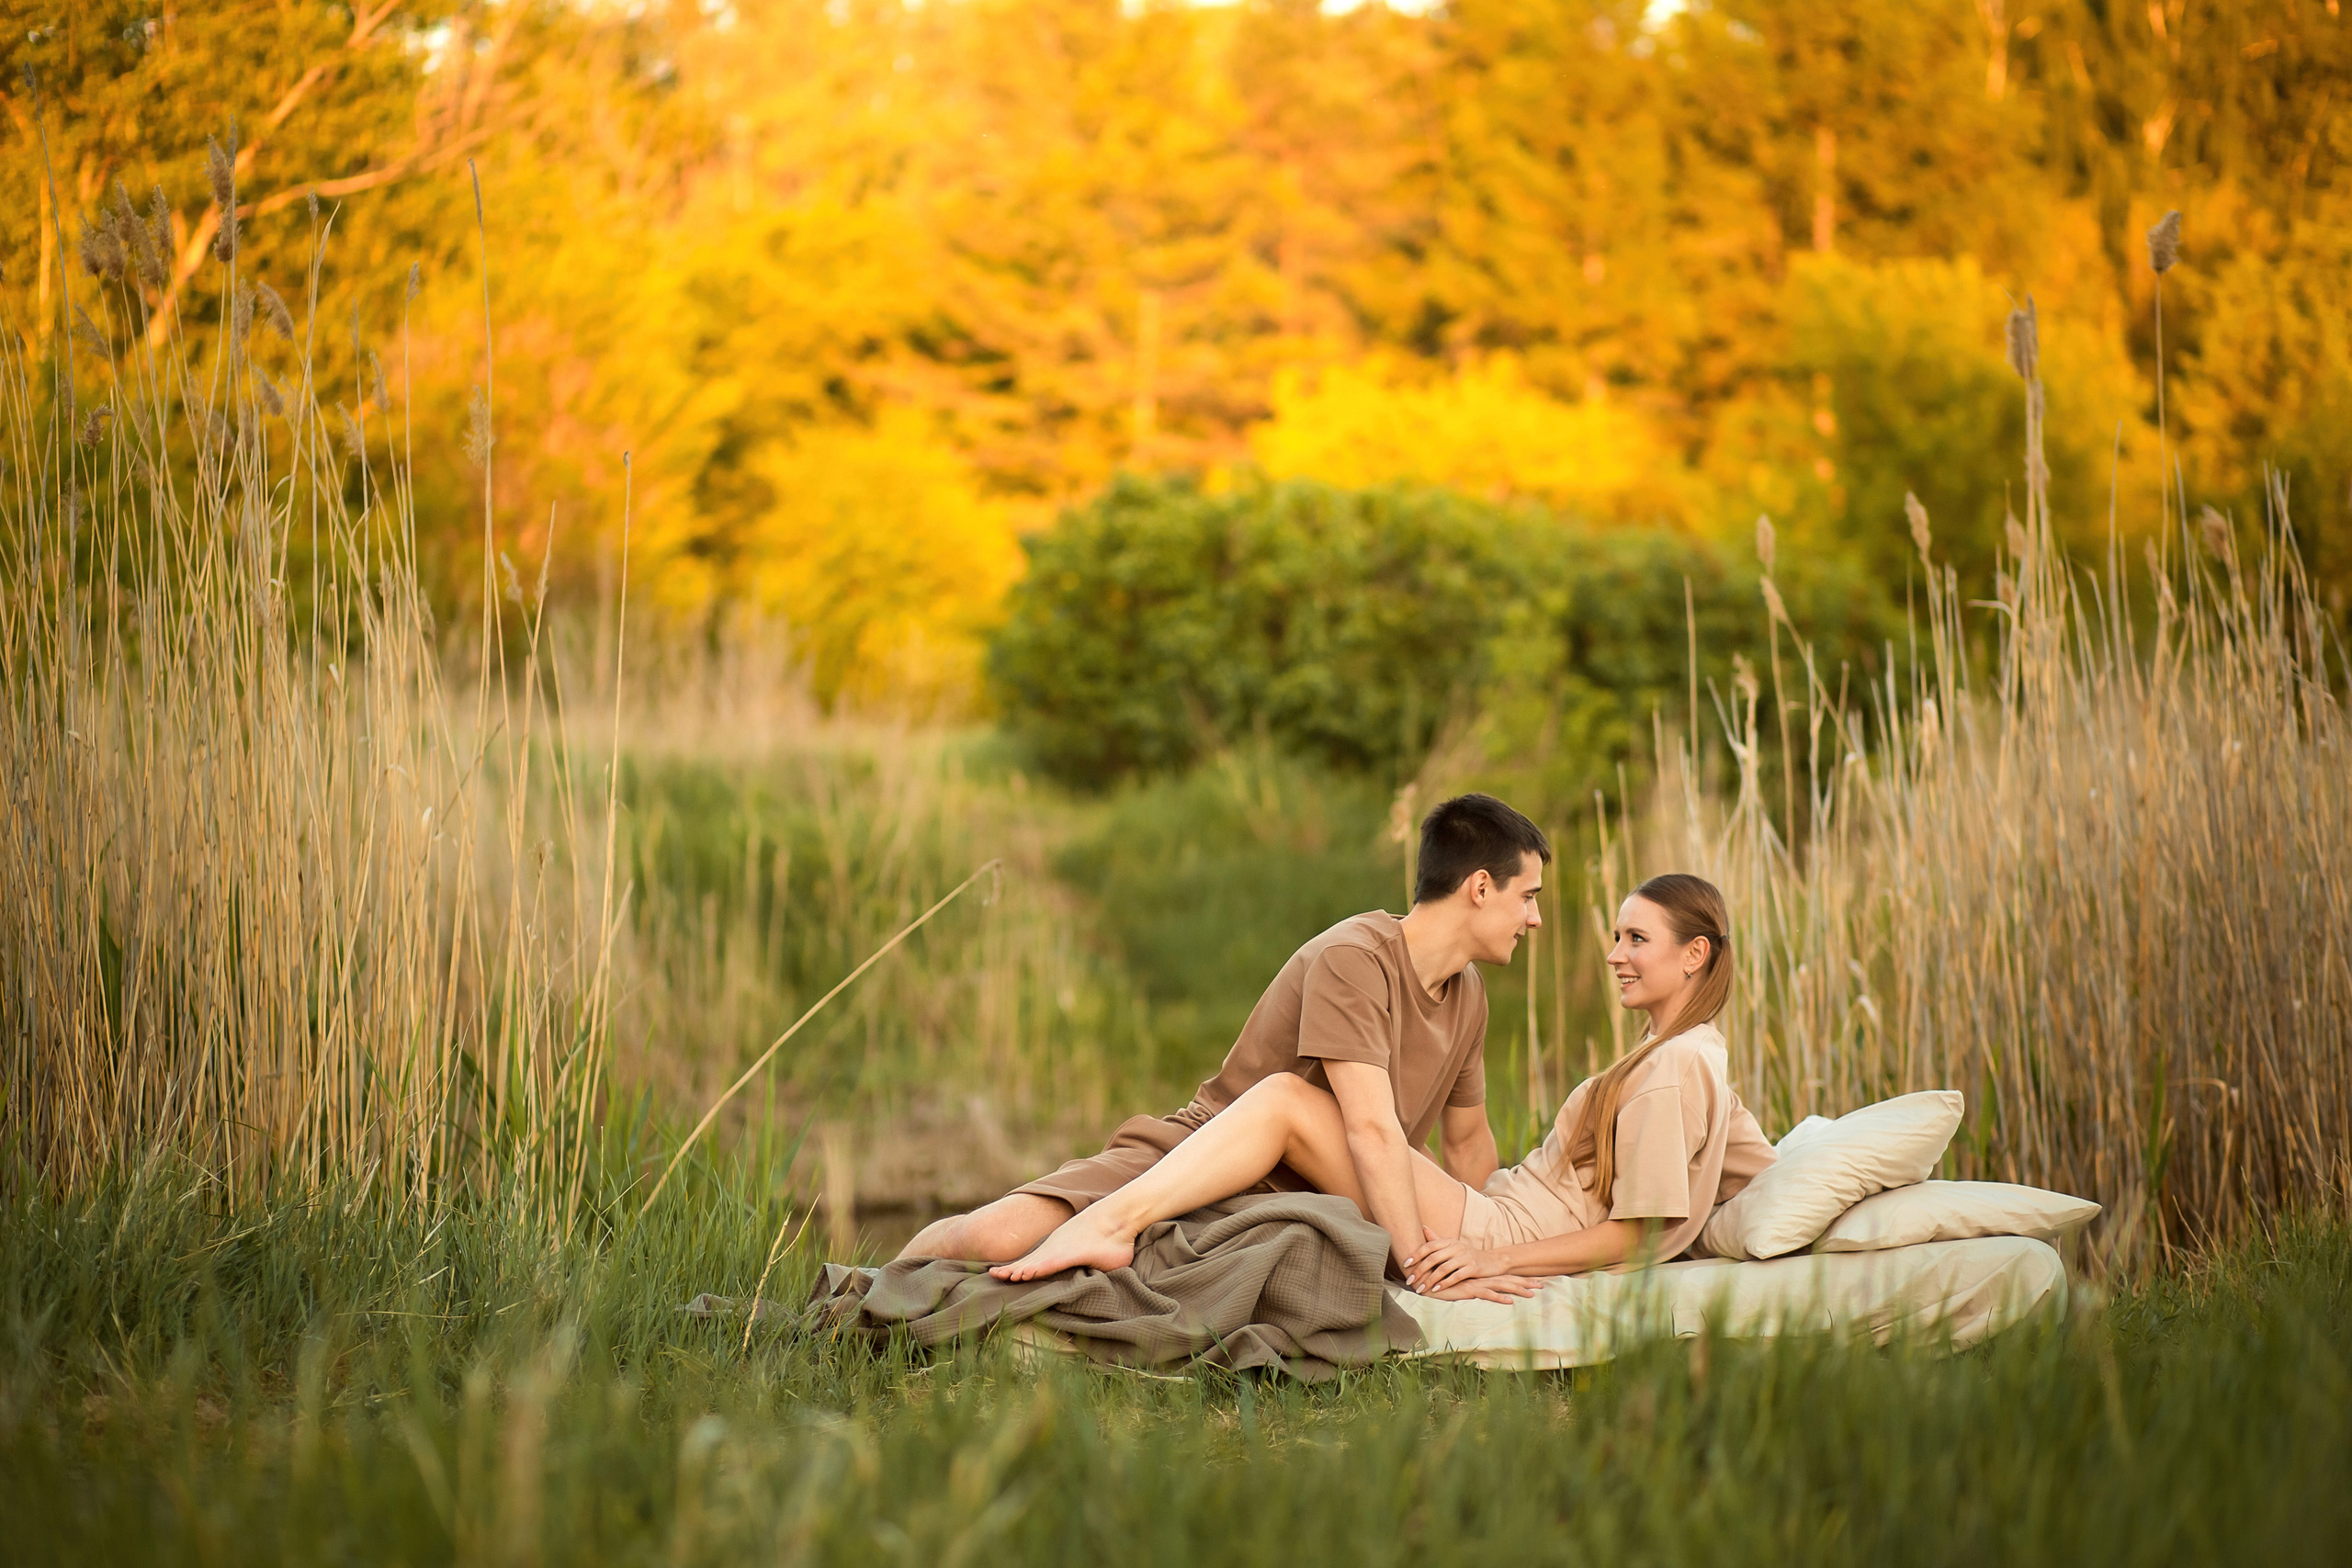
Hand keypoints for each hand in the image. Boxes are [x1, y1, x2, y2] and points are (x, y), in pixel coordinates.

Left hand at [1408, 1231, 1514, 1293]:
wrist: (1493, 1261)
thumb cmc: (1468, 1255)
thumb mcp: (1453, 1246)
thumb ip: (1436, 1239)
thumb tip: (1421, 1227)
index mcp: (1449, 1241)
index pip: (1429, 1246)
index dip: (1416, 1254)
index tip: (1405, 1264)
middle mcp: (1456, 1247)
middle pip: (1433, 1258)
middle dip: (1420, 1270)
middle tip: (1409, 1280)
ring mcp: (1465, 1257)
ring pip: (1443, 1269)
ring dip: (1430, 1280)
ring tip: (1420, 1288)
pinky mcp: (1473, 1268)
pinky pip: (1455, 1276)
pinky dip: (1444, 1283)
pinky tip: (1436, 1289)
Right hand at [1417, 1274, 1543, 1303]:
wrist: (1425, 1276)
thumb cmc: (1440, 1280)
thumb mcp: (1458, 1282)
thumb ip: (1467, 1280)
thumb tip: (1473, 1285)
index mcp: (1481, 1276)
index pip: (1504, 1276)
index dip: (1519, 1278)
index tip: (1534, 1281)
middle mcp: (1481, 1278)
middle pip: (1508, 1280)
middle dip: (1526, 1282)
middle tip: (1543, 1285)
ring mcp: (1475, 1283)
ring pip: (1501, 1286)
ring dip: (1518, 1290)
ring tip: (1533, 1295)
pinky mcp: (1468, 1290)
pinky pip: (1486, 1294)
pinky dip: (1499, 1298)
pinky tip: (1510, 1302)